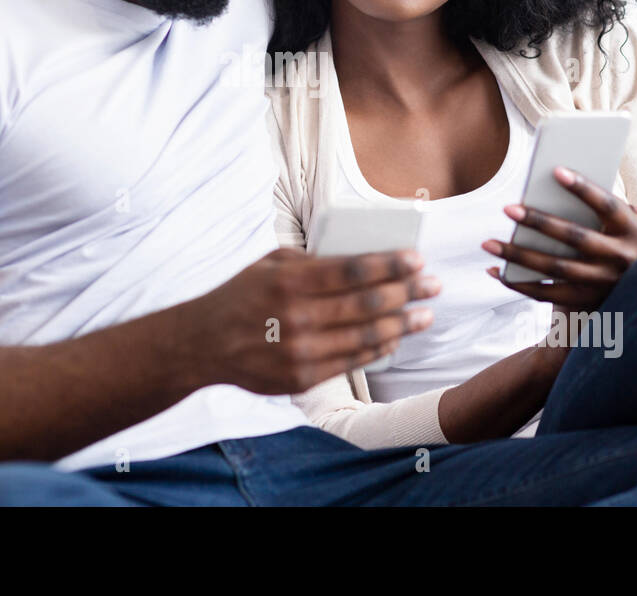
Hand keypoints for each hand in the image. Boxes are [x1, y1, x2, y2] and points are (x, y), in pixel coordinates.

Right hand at [190, 247, 440, 395]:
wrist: (204, 344)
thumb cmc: (241, 295)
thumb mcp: (270, 264)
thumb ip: (312, 260)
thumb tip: (363, 259)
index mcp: (290, 280)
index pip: (353, 270)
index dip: (390, 265)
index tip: (416, 259)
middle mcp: (297, 316)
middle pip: (367, 303)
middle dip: (407, 292)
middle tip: (432, 285)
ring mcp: (301, 350)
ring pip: (366, 335)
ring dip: (402, 324)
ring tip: (425, 314)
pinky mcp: (303, 377)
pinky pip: (352, 361)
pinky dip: (379, 348)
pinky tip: (396, 337)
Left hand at [483, 166, 636, 309]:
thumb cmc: (622, 241)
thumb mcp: (624, 221)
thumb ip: (598, 200)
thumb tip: (564, 176)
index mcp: (631, 229)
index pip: (607, 204)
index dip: (584, 188)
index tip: (556, 171)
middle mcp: (620, 258)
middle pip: (576, 237)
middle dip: (540, 222)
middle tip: (508, 208)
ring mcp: (603, 283)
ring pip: (556, 269)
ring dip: (518, 256)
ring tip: (488, 243)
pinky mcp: (585, 301)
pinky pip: (546, 294)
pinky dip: (518, 283)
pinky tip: (495, 270)